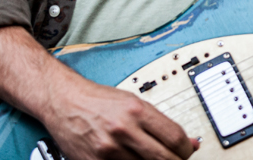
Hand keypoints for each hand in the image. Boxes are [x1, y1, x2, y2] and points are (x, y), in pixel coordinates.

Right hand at [0, 26, 196, 159]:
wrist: (63, 101)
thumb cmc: (97, 100)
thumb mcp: (132, 102)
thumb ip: (158, 122)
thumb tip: (187, 141)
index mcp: (137, 110)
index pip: (175, 138)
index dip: (187, 149)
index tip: (188, 150)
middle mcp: (125, 130)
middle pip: (164, 158)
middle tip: (176, 159)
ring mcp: (109, 149)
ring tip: (149, 157)